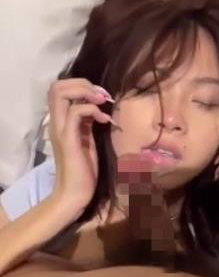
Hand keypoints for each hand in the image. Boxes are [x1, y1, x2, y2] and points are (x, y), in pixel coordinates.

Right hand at [47, 79, 115, 219]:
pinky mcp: (68, 139)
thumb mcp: (87, 139)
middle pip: (56, 86)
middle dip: (83, 83)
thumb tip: (96, 107)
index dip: (81, 85)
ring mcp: (60, 129)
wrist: (75, 193)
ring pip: (60, 93)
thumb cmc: (84, 169)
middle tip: (102, 96)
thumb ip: (87, 122)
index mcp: (61, 121)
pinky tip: (104, 120)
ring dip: (86, 92)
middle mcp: (56, 122)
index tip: (100, 96)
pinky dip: (92, 110)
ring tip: (102, 103)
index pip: (59, 89)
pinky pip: (76, 113)